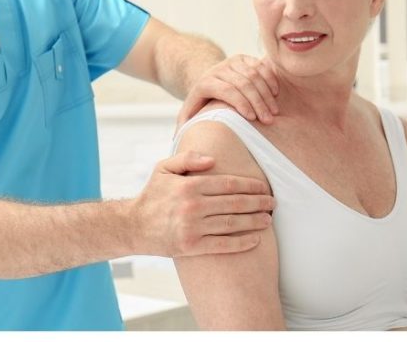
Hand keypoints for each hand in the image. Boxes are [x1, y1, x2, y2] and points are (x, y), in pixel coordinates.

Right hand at [131, 152, 274, 256]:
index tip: (264, 186)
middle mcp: (193, 206)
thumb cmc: (152, 195)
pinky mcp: (192, 247)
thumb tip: (213, 159)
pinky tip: (256, 239)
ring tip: (268, 220)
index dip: (250, 185)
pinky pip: (223, 245)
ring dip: (254, 222)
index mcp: (189, 185)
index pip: (228, 183)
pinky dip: (242, 243)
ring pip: (232, 224)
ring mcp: (192, 228)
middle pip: (234, 203)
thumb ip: (187, 158)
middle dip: (258, 202)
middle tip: (273, 203)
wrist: (133, 226)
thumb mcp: (163, 168)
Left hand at [177, 55, 279, 126]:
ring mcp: (232, 61)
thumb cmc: (200, 101)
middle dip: (258, 102)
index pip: (227, 90)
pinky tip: (275, 94)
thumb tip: (178, 140)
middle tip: (268, 120)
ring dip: (266, 94)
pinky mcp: (244, 58)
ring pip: (254, 75)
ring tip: (274, 111)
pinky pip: (260, 66)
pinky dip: (270, 79)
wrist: (206, 76)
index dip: (240, 103)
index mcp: (206, 82)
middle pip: (243, 84)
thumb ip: (184, 125)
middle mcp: (219, 69)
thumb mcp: (189, 111)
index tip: (251, 118)